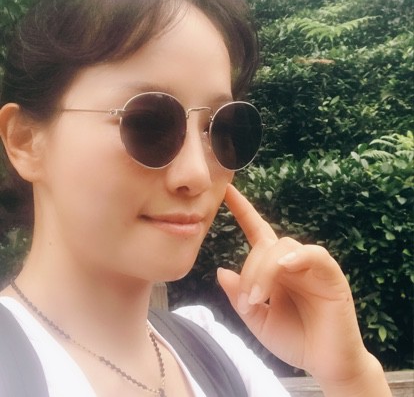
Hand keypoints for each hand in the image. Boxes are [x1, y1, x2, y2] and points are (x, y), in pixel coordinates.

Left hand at [217, 184, 390, 394]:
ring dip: (266, 271)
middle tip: (248, 301)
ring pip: (284, 247)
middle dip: (251, 271)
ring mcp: (311, 266)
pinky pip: (313, 254)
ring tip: (260, 299)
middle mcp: (291, 261)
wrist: (325, 363)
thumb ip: (240, 297)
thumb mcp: (258, 320)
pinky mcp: (330, 274)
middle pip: (265, 245)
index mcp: (274, 268)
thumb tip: (220, 271)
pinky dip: (297, 258)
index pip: (257, 231)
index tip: (227, 191)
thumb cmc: (293, 339)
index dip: (243, 210)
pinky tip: (285, 268)